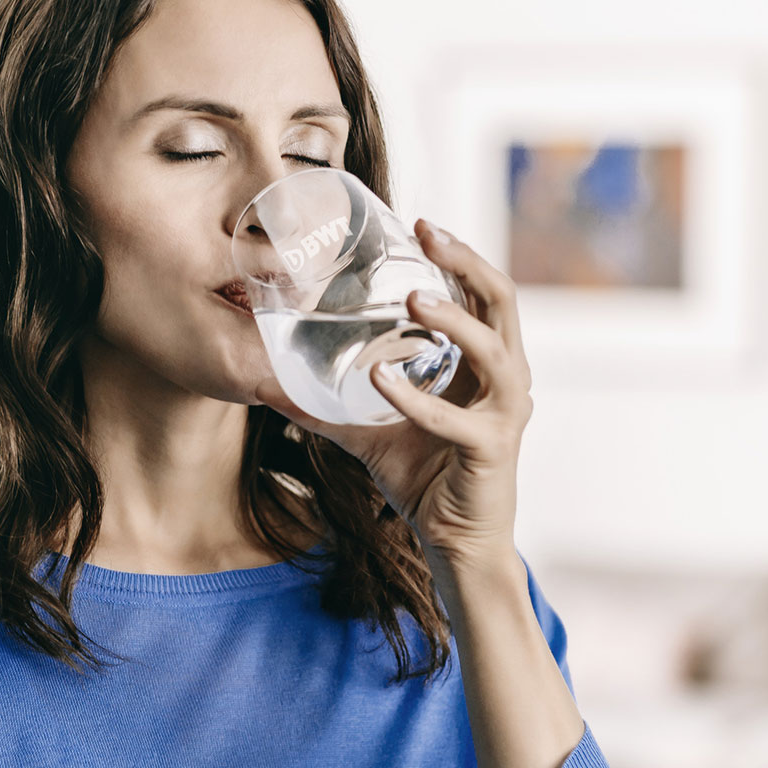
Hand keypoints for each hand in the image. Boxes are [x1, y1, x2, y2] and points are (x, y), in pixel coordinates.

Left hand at [253, 218, 534, 563]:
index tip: (421, 223)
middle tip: (427, 234)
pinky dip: (417, 400)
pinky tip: (381, 382)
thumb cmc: (424, 480)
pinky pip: (455, 420)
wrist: (455, 544)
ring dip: (453, 321)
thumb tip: (261, 386)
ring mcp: (504, 414)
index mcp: (484, 365)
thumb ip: (323, 407)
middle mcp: (506, 380)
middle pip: (503, 301)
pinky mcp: (491, 450)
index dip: (459, 255)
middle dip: (466, 263)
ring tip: (412, 300)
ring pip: (493, 351)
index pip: (484, 294)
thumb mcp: (367, 433)